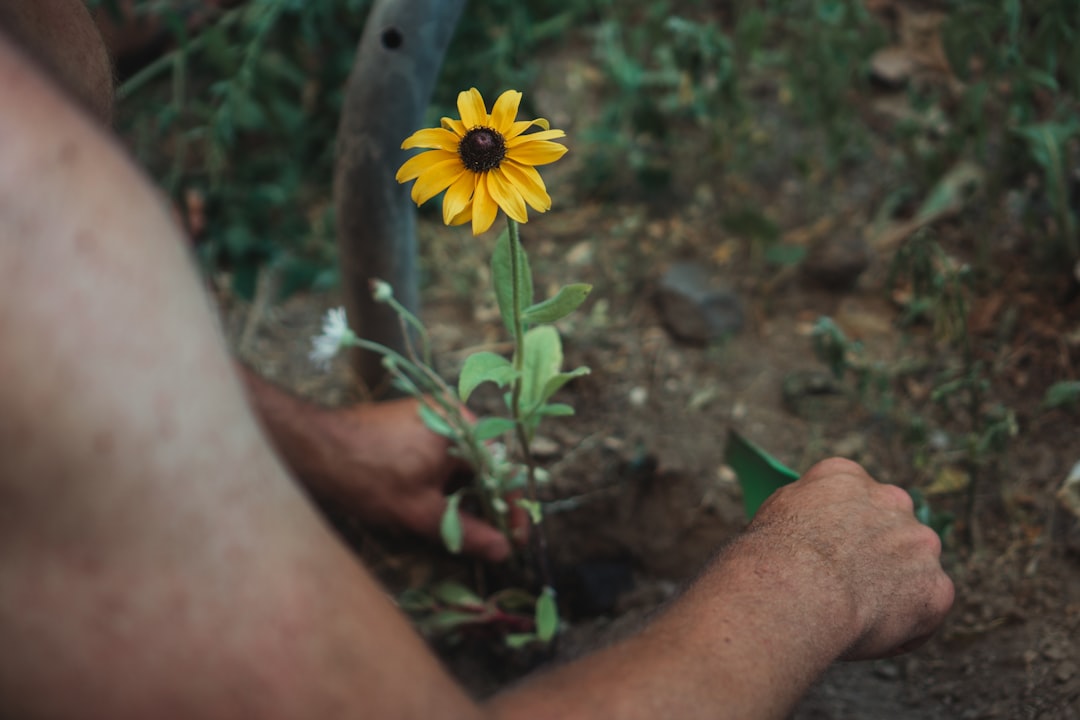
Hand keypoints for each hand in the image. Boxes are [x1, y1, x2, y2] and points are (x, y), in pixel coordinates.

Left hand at [317, 397, 525, 562]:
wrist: (312, 447)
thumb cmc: (369, 477)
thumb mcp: (421, 512)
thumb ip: (467, 531)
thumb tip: (502, 550)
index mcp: (463, 427)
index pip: (503, 472)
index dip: (511, 510)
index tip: (512, 540)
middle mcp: (452, 413)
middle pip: (483, 466)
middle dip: (486, 504)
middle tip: (488, 540)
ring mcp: (430, 414)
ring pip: (460, 462)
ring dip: (463, 494)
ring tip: (459, 528)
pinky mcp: (411, 421)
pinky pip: (441, 453)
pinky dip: (443, 480)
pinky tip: (435, 505)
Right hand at [747, 458, 953, 658]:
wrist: (796, 591)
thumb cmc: (773, 556)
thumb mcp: (777, 512)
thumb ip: (808, 511)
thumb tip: (813, 526)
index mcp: (846, 476)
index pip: (853, 494)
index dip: (840, 525)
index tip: (830, 547)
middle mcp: (890, 500)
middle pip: (891, 525)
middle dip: (876, 551)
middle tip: (847, 582)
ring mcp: (920, 543)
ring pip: (913, 567)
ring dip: (893, 587)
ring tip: (856, 614)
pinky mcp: (936, 588)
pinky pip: (925, 609)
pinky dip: (905, 626)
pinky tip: (871, 633)